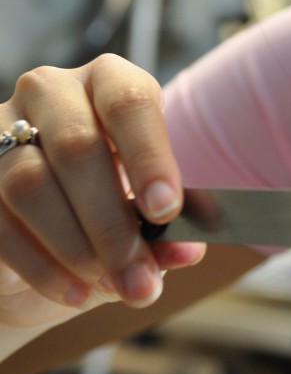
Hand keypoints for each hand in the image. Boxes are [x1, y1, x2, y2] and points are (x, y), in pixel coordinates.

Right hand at [0, 54, 204, 331]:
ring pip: (30, 184)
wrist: (48, 228)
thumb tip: (188, 250)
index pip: (129, 102)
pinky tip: (73, 292)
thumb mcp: (147, 210)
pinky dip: (39, 265)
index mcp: (109, 81)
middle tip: (139, 277)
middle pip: (77, 147)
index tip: (165, 211)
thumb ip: (167, 227)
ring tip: (112, 286)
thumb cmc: (114, 201)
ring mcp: (0, 127)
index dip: (148, 157)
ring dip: (75, 247)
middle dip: (112, 223)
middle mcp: (52, 91)